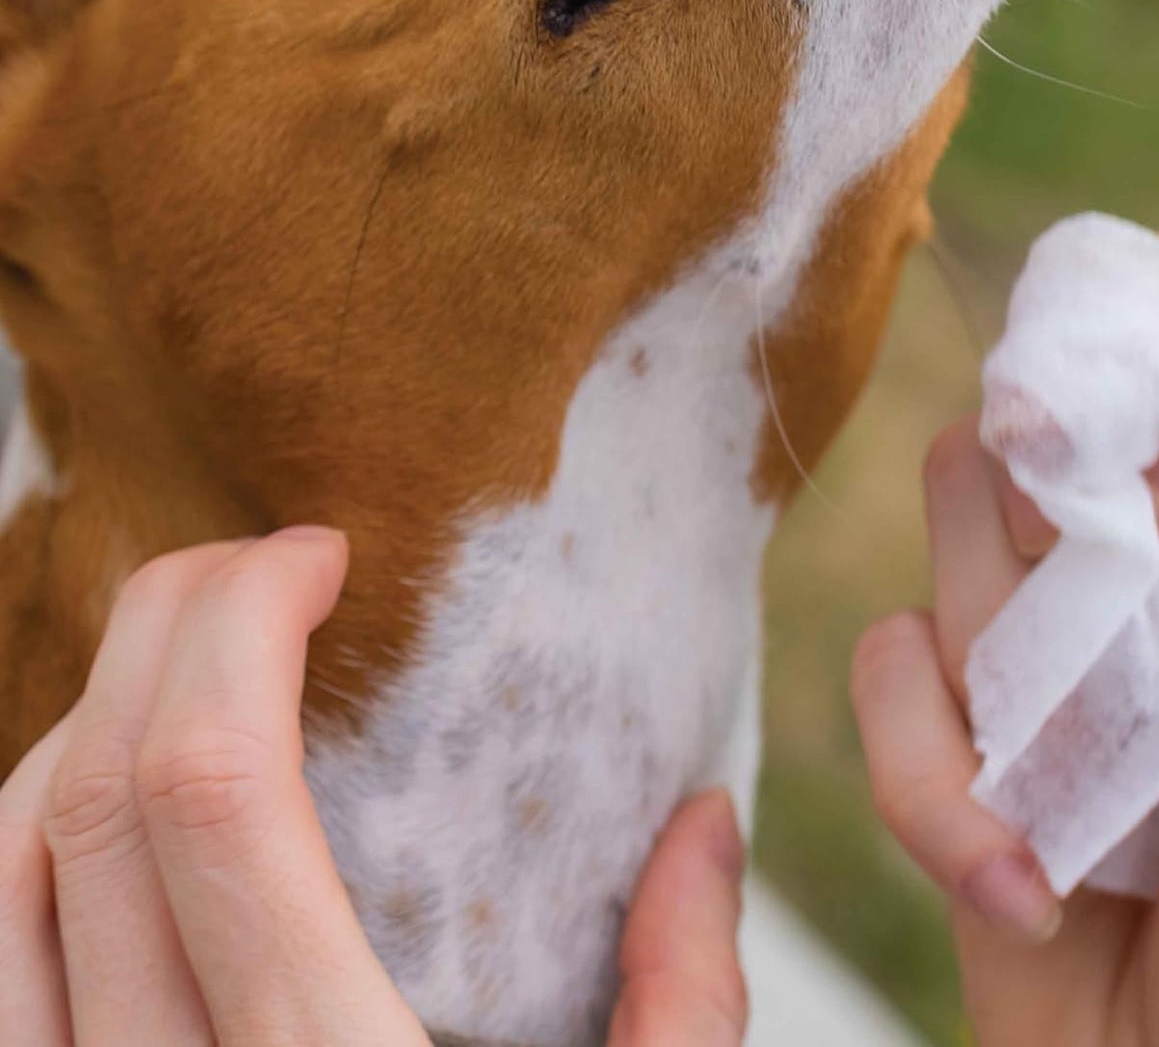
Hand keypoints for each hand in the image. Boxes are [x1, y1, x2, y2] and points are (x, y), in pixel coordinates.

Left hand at [0, 531, 748, 1046]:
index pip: (212, 798)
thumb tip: (700, 820)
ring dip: (82, 716)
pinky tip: (108, 802)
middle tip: (260, 563)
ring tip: (192, 660)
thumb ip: (683, 999)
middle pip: (92, 802)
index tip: (318, 552)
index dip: (240, 628)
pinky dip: (26, 840)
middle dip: (166, 625)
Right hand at [852, 288, 1158, 1046]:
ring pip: (966, 521)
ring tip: (1073, 800)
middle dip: (1058, 509)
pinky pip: (888, 669)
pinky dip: (930, 781)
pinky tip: (1017, 879)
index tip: (1098, 350)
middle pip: (1090, 423)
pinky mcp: (969, 705)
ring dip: (1000, 671)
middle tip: (1087, 611)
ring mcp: (1072, 634)